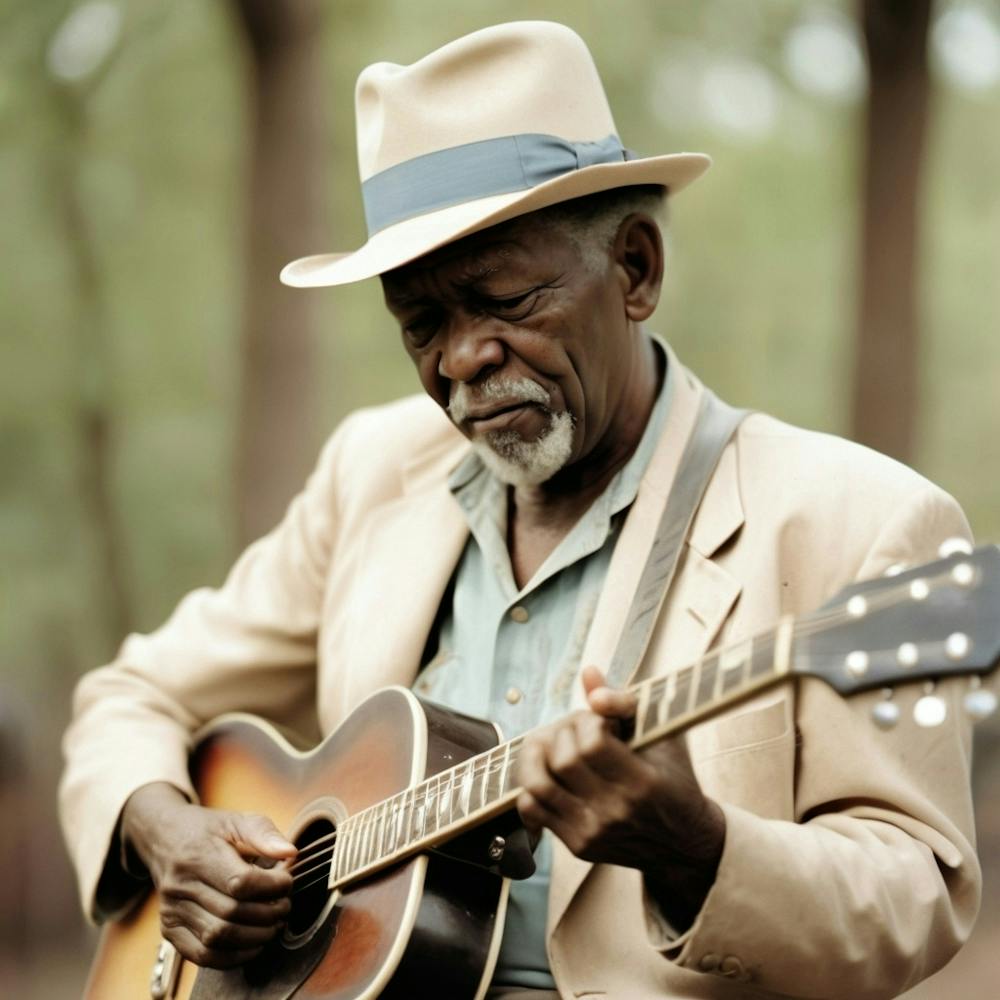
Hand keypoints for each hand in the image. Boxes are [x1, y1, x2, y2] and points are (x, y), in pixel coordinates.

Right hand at [121, 782, 296, 967]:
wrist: (165, 839)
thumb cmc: (208, 831)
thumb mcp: (237, 820)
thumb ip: (264, 834)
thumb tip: (290, 854)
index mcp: (198, 856)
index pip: (240, 882)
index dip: (271, 887)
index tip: (287, 882)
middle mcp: (180, 886)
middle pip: (231, 913)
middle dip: (268, 914)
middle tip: (284, 907)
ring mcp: (172, 911)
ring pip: (218, 938)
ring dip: (255, 937)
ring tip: (273, 925)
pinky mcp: (169, 930)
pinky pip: (203, 956)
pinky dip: (233, 957)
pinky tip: (253, 945)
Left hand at [515, 667, 724, 927]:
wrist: (684, 841)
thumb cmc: (674, 778)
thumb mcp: (662, 735)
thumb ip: (624, 703)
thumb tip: (588, 674)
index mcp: (641, 782)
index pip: (591, 743)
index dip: (587, 722)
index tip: (598, 721)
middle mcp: (615, 811)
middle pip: (563, 760)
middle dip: (564, 733)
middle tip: (577, 730)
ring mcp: (593, 831)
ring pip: (539, 785)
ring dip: (538, 756)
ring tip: (552, 745)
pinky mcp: (577, 845)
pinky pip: (533, 810)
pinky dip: (530, 786)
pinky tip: (547, 773)